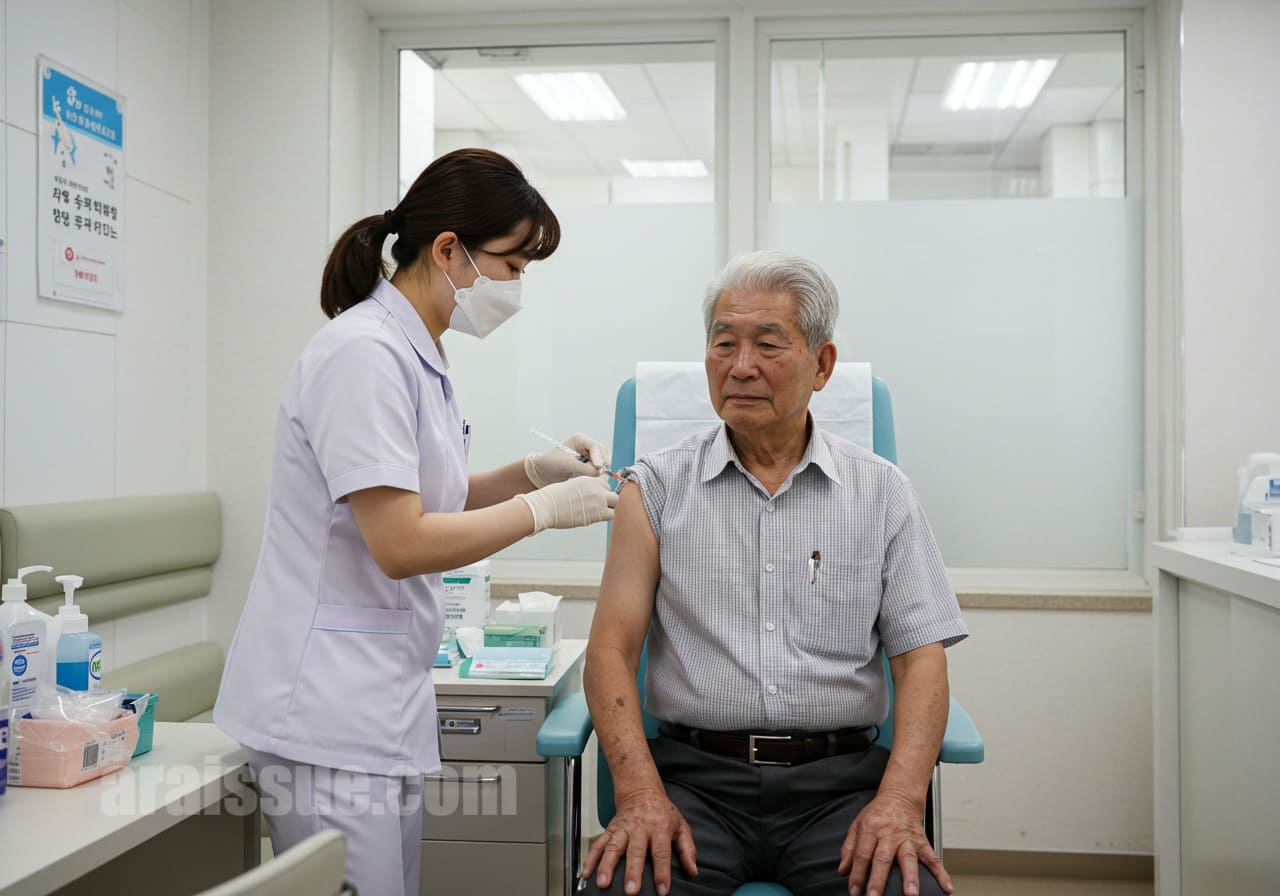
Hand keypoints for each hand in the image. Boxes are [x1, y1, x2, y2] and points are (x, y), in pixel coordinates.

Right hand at [516, 476, 618, 532]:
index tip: (596, 498)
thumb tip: (591, 497)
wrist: (547, 506)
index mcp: (589, 479)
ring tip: (596, 513)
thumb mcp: (571, 486)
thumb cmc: (553, 498)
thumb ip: (584, 489)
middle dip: (608, 500)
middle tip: (598, 506)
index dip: (602, 492)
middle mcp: (596, 488)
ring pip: (615, 504)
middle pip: (613, 494)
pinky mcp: (597, 513)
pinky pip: (610, 515)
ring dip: (608, 509)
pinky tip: (593, 517)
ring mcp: (598, 500)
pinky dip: (605, 517)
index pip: (605, 484)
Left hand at [524, 432, 609, 486]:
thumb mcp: (566, 464)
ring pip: (603, 461)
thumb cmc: (551, 463)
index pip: (595, 446)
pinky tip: (589, 477)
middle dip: (601, 463)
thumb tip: (598, 472)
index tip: (598, 467)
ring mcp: (589, 455)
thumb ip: (583, 467)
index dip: (599, 457)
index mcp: (580, 439)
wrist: (544, 472)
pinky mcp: (589, 465)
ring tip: (589, 475)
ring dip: (599, 469)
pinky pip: (599, 469)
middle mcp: (586, 446)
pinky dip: (597, 474)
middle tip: (597, 473)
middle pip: (602, 452)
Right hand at [582, 788, 697, 895]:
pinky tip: (586, 872)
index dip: (661, 872)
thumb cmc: (661, 811)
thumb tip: (692, 870)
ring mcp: (622, 829)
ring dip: (607, 865)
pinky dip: (591, 858)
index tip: (662, 890)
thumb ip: (687, 849)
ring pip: (613, 847)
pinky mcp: (610, 829)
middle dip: (632, 871)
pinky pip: (598, 843)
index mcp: (659, 827)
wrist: (641, 790)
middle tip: (631, 890)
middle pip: (635, 851)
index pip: (661, 852)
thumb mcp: (681, 826)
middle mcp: (639, 828)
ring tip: (603, 883)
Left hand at [838, 792, 952, 895]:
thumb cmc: (878, 813)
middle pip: (882, 858)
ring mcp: (907, 838)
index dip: (857, 874)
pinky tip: (946, 887)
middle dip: (878, 880)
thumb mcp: (857, 824)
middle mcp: (888, 834)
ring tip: (911, 894)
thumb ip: (849, 848)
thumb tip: (843, 870)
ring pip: (908, 858)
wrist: (900, 796)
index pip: (862, 854)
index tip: (855, 891)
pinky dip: (941, 872)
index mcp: (870, 829)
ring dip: (910, 877)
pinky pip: (932, 857)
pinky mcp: (922, 841)